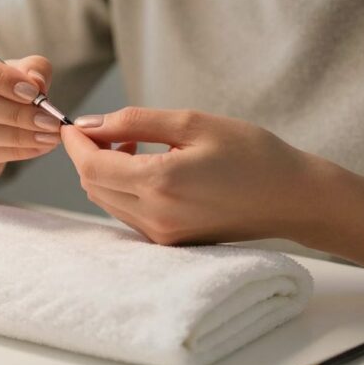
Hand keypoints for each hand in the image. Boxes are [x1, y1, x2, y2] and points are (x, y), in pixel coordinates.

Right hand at [0, 43, 61, 184]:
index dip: (0, 78)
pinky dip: (12, 153)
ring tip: (47, 135)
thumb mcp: (16, 71)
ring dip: (16, 136)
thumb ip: (32, 69)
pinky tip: (35, 147)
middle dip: (14, 113)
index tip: (33, 91)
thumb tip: (36, 83)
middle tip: (48, 120)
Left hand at [60, 107, 314, 244]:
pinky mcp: (169, 242)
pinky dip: (123, 187)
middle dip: (89, 154)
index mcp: (159, 183)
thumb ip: (135, 122)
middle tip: (113, 129)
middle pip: (92, 185)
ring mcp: (161, 235)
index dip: (74, 142)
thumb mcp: (192, 123)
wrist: (292, 198)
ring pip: (106, 200)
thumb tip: (91, 123)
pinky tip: (149, 168)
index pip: (90, 166)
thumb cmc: (250, 154)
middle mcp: (155, 216)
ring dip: (106, 171)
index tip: (71, 122)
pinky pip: (126, 213)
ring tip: (135, 145)